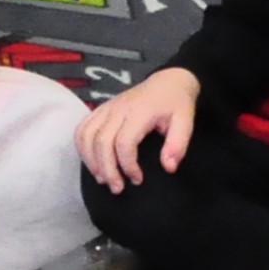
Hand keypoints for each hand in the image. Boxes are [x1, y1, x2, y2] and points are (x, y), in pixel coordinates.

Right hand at [77, 64, 199, 191]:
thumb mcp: (186, 122)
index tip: (138, 179)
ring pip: (87, 135)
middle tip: (117, 188)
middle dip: (107, 168)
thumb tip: (168, 168)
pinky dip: (82, 147)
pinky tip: (92, 162)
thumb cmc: (177, 103)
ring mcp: (106, 108)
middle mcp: (118, 109)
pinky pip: (82, 128)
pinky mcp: (100, 109)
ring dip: (91, 160)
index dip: (127, 165)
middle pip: (101, 141)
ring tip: (102, 178)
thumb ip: (178, 145)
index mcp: (139, 112)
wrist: (168, 81)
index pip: (124, 142)